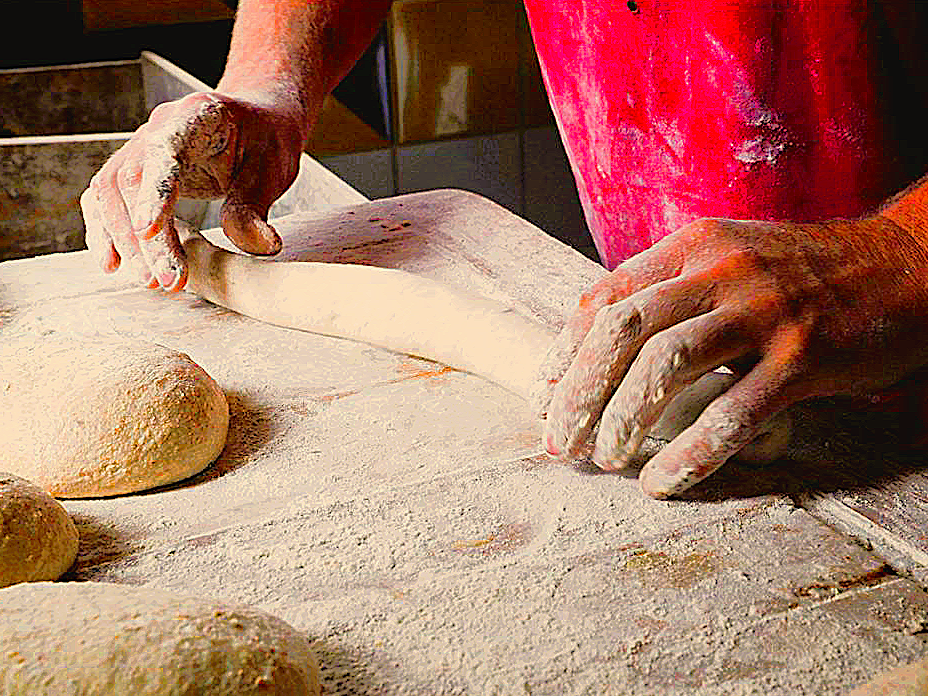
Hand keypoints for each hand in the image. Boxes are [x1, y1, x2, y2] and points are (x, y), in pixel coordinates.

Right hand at [80, 91, 305, 290]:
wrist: (256, 121)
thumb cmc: (265, 140)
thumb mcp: (273, 170)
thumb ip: (255, 207)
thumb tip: (261, 246)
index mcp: (196, 116)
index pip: (165, 152)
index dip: (153, 191)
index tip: (147, 231)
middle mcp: (159, 128)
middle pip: (132, 180)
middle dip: (144, 237)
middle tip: (165, 281)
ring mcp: (141, 147)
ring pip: (111, 192)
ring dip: (125, 241)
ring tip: (151, 281)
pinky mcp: (135, 170)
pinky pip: (107, 199)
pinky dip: (108, 231)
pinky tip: (116, 264)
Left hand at [534, 215, 927, 497]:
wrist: (903, 266)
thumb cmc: (800, 274)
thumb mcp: (727, 258)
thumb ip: (669, 289)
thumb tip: (599, 342)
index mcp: (691, 247)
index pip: (605, 297)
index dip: (564, 351)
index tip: (542, 395)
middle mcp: (719, 271)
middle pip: (622, 330)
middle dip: (577, 391)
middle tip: (558, 441)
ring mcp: (762, 313)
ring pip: (666, 365)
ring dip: (622, 419)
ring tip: (603, 460)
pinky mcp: (803, 358)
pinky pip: (733, 412)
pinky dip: (690, 453)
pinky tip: (663, 482)